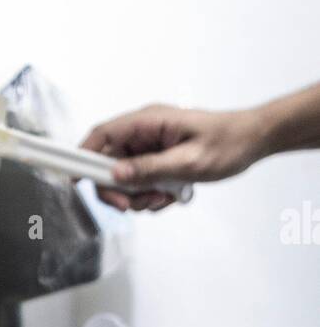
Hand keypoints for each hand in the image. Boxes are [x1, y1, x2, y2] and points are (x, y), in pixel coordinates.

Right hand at [81, 103, 268, 211]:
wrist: (252, 141)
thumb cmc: (227, 143)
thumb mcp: (188, 161)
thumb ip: (150, 168)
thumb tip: (116, 174)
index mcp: (148, 121)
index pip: (102, 135)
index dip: (82, 156)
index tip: (73, 179)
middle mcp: (144, 132)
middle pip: (108, 162)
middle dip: (116, 188)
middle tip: (133, 205)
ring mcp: (150, 146)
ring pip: (124, 177)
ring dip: (138, 195)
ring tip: (163, 198)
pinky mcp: (157, 159)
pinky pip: (141, 181)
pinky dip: (151, 194)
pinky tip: (170, 195)